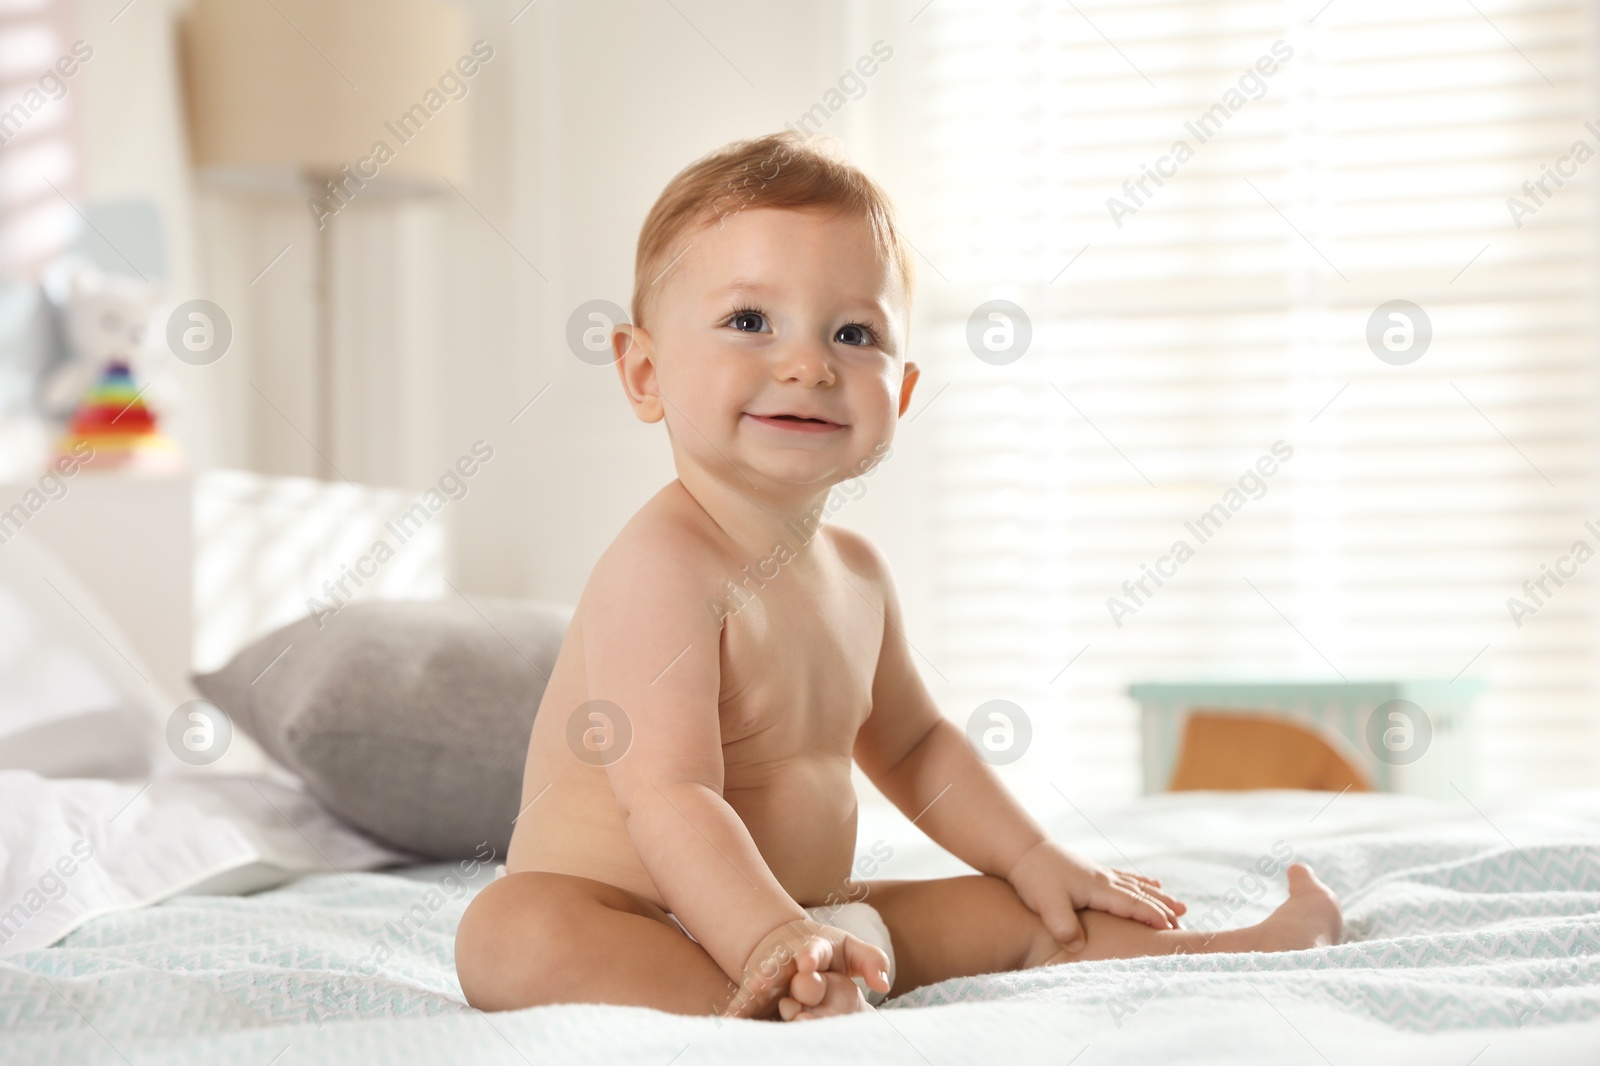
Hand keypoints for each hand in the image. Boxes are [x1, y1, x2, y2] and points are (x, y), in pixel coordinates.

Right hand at [724, 917, 890, 1020]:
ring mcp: (768, 979)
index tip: (806, 960)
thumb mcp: (850, 951)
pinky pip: (745, 1004)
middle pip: (779, 968)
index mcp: (812, 950)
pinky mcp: (755, 996)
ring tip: (742, 1005)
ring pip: (758, 987)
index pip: (812, 951)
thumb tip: (884, 983)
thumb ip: (871, 962)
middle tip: (766, 982)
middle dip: (772, 975)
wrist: (786, 944)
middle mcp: (785, 963)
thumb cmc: (826, 953)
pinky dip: (737, 1012)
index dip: (810, 955)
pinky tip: (729, 1023)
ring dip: (751, 995)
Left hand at [1005, 840, 1186, 952]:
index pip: (1133, 905)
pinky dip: (1141, 882)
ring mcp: (1099, 874)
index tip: (1173, 930)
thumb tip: (1079, 948)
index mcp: (1099, 888)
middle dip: (1164, 909)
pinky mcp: (1091, 872)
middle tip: (1186, 922)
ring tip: (1179, 905)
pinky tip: (1151, 882)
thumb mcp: (1047, 905)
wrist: (1023, 851)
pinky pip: (1125, 878)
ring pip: (1137, 886)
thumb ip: (1064, 927)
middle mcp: (1104, 879)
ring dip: (1159, 897)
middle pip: (1142, 895)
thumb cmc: (1035, 878)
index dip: (1153, 917)